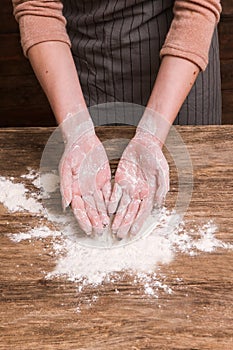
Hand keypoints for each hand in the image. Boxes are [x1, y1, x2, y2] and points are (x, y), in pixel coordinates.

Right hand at [59, 113, 110, 234]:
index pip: (79, 209)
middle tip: (100, 232)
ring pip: (100, 204)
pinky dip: (111, 202)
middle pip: (90, 209)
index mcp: (74, 190)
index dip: (83, 220)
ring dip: (103, 215)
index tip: (88, 230)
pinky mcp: (104, 179)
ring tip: (108, 225)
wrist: (83, 139)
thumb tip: (66, 205)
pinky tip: (114, 211)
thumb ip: (66, 187)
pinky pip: (108, 193)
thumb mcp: (66, 168)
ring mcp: (95, 186)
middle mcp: (85, 190)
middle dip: (95, 221)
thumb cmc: (72, 153)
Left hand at [108, 113, 168, 238]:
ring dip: (117, 217)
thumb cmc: (156, 157)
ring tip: (112, 228)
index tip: (133, 233)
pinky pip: (115, 192)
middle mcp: (138, 192)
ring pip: (122, 205)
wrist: (145, 143)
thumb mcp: (162, 171)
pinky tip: (108, 210)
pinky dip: (112, 201)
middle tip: (119, 235)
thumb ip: (162, 187)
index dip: (138, 222)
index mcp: (149, 192)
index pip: (143, 211)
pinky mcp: (120, 179)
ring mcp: (128, 187)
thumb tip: (159, 204)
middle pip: (131, 211)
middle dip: (125, 224)